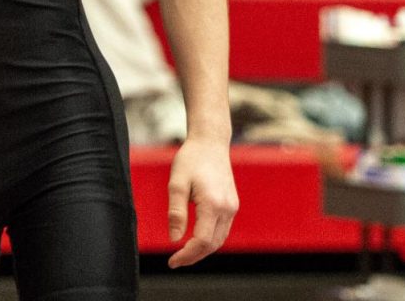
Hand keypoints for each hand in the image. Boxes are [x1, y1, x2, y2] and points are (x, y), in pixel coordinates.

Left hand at [166, 137, 237, 268]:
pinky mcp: (232, 205)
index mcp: (213, 204)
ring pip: (219, 239)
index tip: (172, 261)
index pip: (202, 241)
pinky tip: (196, 238)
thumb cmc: (191, 159)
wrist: (210, 142)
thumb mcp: (177, 182)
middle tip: (175, 260)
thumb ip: (176, 211)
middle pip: (212, 245)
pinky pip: (222, 230)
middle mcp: (227, 209)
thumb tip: (174, 239)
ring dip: (202, 250)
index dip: (187, 255)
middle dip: (194, 256)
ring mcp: (232, 208)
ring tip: (184, 253)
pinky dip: (210, 239)